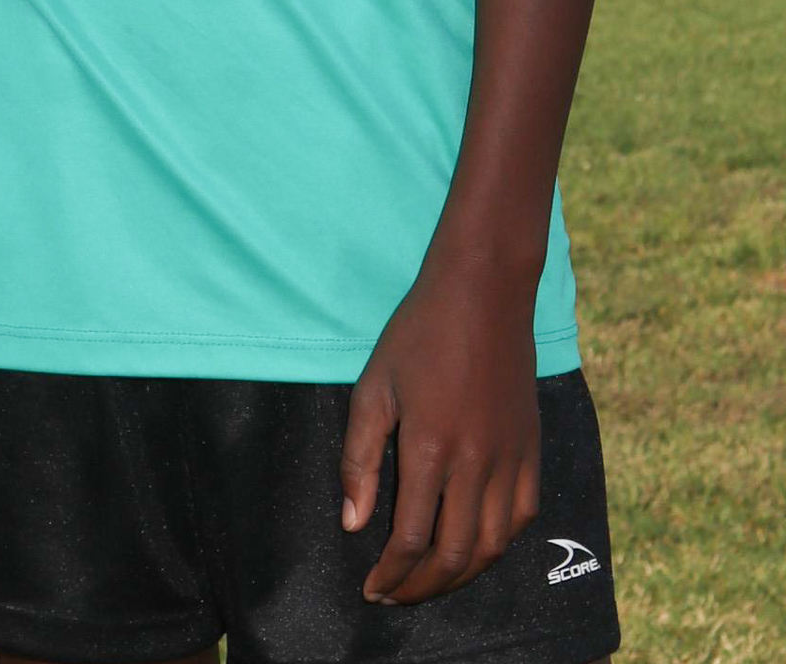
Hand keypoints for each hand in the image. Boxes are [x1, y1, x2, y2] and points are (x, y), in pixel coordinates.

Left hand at [341, 268, 541, 604]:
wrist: (484, 292)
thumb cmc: (419, 334)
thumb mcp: (374, 386)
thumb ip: (360, 459)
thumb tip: (354, 524)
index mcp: (431, 449)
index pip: (412, 539)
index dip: (391, 574)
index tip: (373, 588)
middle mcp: (478, 464)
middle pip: (455, 555)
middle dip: (422, 587)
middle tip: (396, 595)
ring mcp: (511, 459)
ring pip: (492, 546)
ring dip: (461, 576)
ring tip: (431, 582)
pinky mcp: (532, 450)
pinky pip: (523, 518)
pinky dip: (498, 545)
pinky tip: (475, 547)